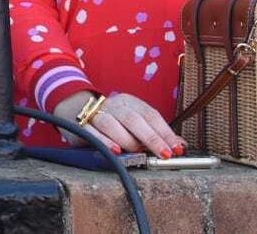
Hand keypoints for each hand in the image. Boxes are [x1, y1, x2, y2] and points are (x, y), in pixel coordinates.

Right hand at [52, 90, 185, 158]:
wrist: (76, 107)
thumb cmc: (114, 120)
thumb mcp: (135, 120)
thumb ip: (156, 132)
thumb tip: (180, 145)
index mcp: (129, 102)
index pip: (150, 115)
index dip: (165, 132)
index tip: (177, 149)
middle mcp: (113, 105)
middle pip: (133, 119)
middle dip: (151, 138)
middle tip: (165, 154)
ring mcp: (96, 114)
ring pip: (112, 124)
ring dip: (128, 140)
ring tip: (138, 152)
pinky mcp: (82, 126)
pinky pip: (93, 133)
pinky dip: (105, 142)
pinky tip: (115, 150)